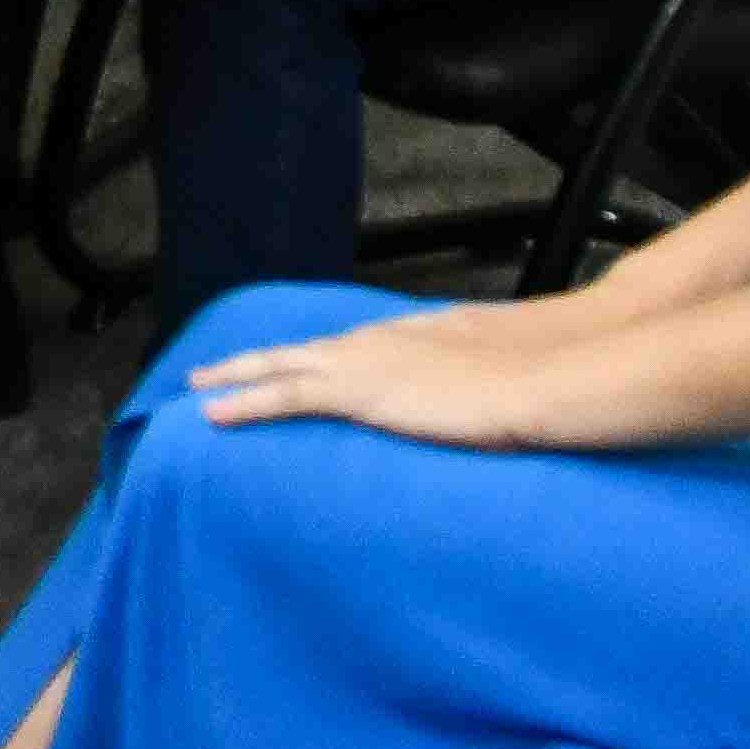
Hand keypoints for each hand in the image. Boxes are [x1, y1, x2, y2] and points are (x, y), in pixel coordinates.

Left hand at [184, 295, 592, 447]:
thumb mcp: (516, 373)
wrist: (549, 379)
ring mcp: (369, 361)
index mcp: (422, 334)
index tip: (295, 362)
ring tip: (200, 388)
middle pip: (307, 348)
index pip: (355, 344)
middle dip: (261, 359)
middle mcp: (385, 339)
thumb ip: (492, 381)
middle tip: (216, 370)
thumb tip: (493, 399)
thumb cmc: (548, 379)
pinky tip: (214, 415)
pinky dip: (246, 402)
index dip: (318, 355)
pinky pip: (286, 395)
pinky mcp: (360, 391)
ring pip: (282, 364)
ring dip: (239, 375)